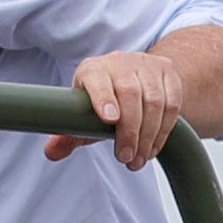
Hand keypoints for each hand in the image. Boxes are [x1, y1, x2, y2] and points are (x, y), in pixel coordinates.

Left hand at [49, 46, 185, 169]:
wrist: (137, 74)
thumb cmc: (103, 99)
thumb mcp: (84, 114)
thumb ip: (67, 134)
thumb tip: (51, 152)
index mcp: (93, 70)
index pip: (98, 80)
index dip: (103, 98)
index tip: (109, 120)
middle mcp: (120, 62)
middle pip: (130, 94)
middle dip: (129, 130)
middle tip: (125, 157)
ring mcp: (147, 65)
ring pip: (154, 101)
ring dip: (148, 136)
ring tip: (138, 159)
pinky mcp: (169, 74)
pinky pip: (171, 104)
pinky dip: (163, 131)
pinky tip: (152, 148)